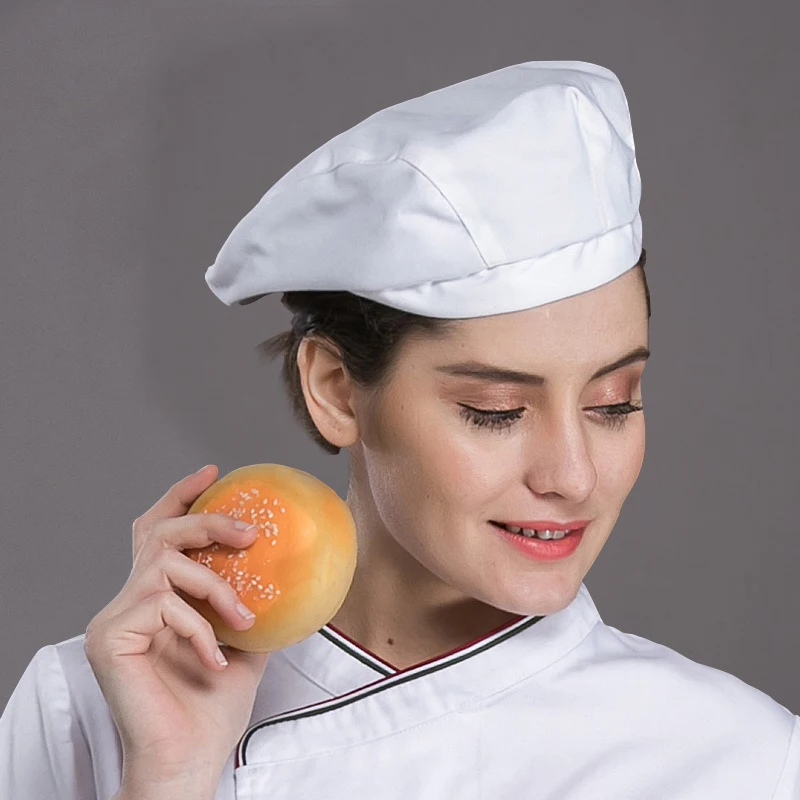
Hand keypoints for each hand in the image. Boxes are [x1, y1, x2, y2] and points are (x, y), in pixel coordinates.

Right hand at [83, 465, 268, 790]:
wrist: (189, 758)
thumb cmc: (213, 707)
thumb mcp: (244, 642)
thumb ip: (252, 604)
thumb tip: (293, 574)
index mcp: (157, 596)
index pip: (158, 531)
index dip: (181, 495)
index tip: (213, 473)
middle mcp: (130, 599)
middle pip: (159, 531)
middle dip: (208, 520)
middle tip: (250, 532)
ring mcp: (115, 617)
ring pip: (165, 563)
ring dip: (216, 586)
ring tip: (243, 619)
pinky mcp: (109, 637)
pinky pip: (163, 605)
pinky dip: (199, 627)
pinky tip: (215, 660)